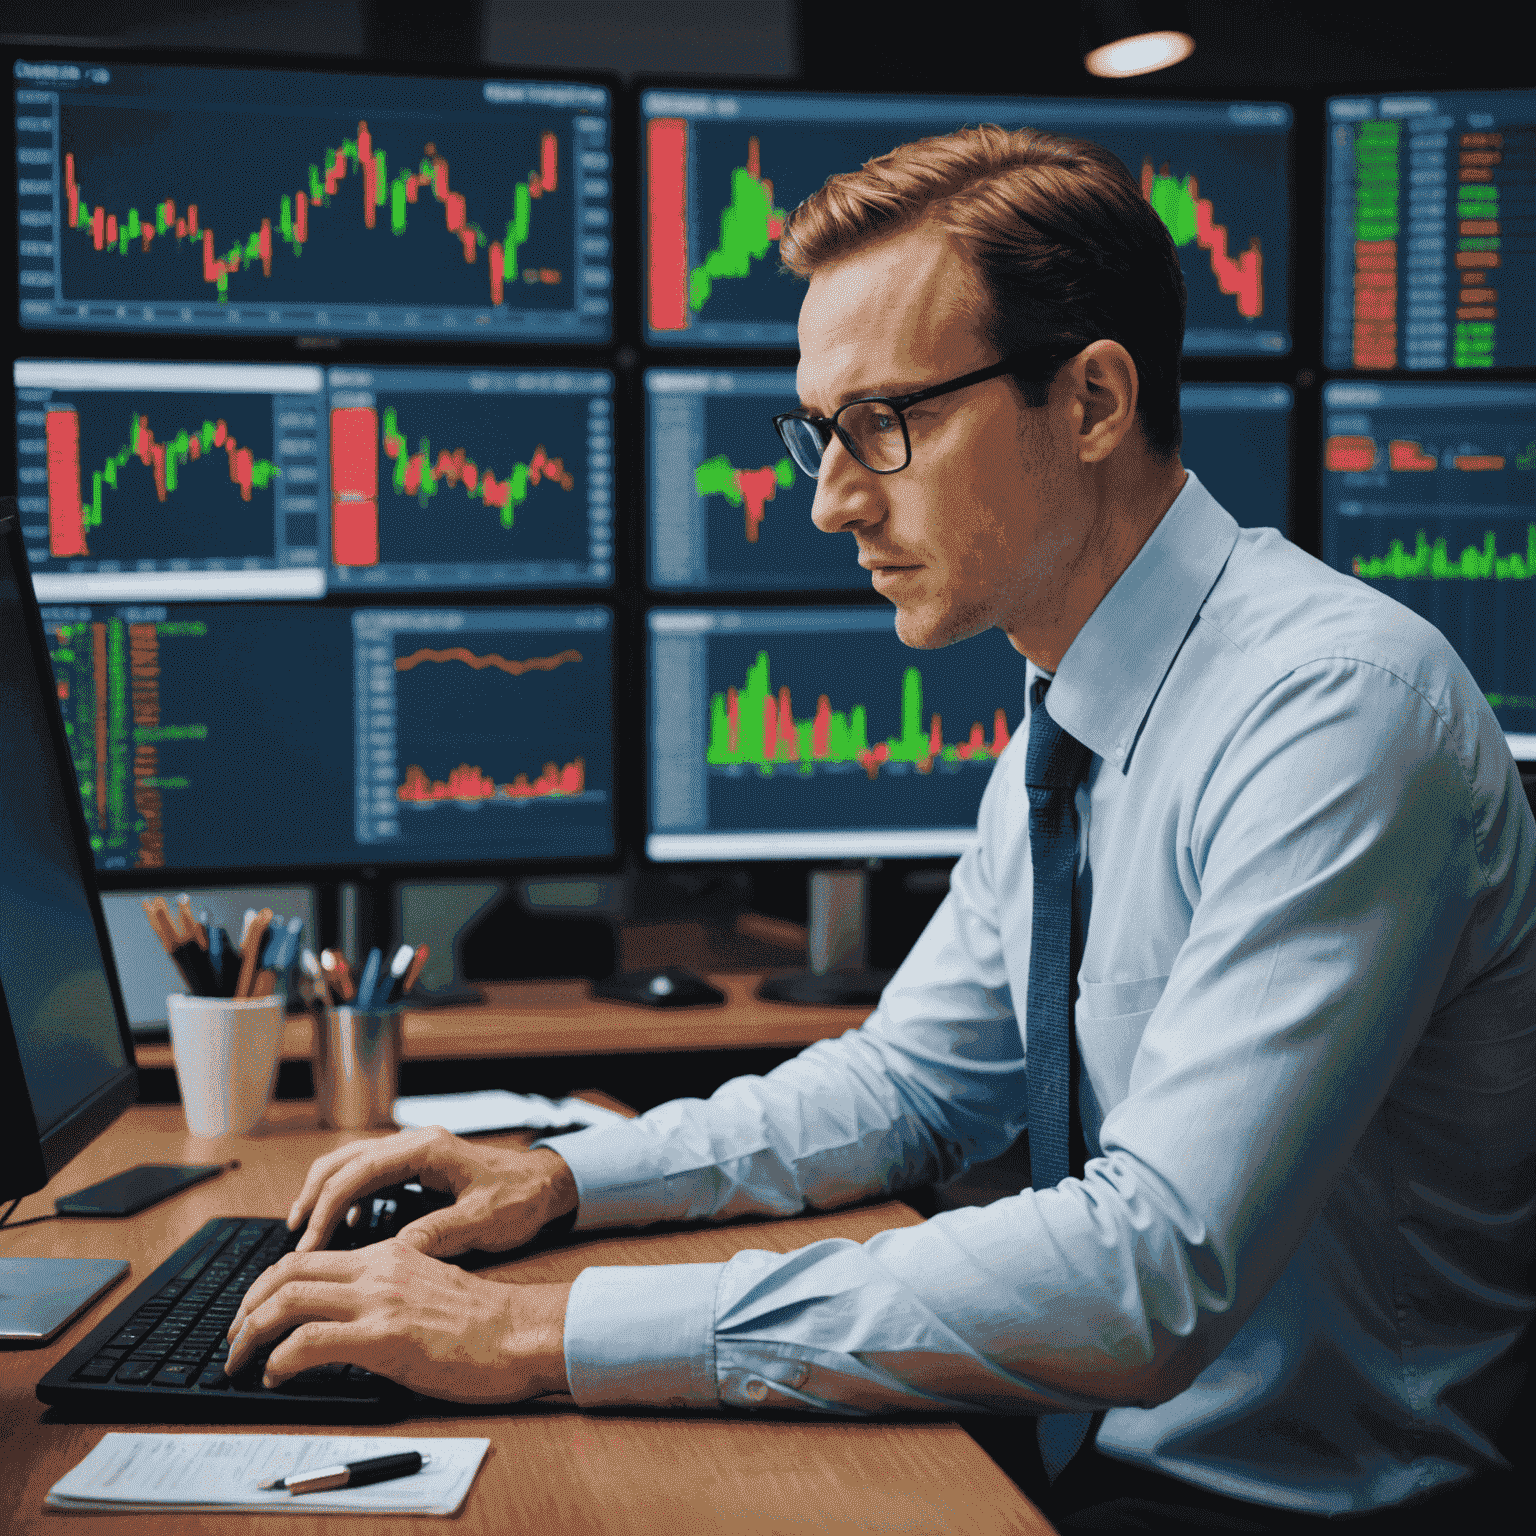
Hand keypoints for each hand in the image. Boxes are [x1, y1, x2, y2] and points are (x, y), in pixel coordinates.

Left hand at [225, 1240, 571, 1401]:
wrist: (519, 1332)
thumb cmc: (483, 1322)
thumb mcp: (427, 1289)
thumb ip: (386, 1293)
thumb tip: (347, 1321)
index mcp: (388, 1253)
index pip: (308, 1258)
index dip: (267, 1285)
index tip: (253, 1314)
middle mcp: (377, 1268)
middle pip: (285, 1272)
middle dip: (246, 1308)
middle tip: (233, 1339)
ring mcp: (379, 1300)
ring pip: (287, 1301)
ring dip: (250, 1334)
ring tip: (240, 1361)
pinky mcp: (382, 1337)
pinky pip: (309, 1342)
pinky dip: (279, 1360)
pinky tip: (275, 1376)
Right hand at [287, 1125, 577, 1257]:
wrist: (547, 1184)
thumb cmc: (521, 1199)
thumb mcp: (483, 1222)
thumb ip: (440, 1233)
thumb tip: (394, 1251)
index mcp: (428, 1150)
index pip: (360, 1172)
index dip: (328, 1207)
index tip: (308, 1242)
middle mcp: (416, 1143)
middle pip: (346, 1160)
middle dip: (315, 1195)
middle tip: (294, 1237)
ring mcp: (416, 1152)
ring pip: (353, 1164)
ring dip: (326, 1194)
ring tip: (306, 1232)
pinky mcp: (418, 1166)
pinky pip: (370, 1176)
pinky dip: (349, 1197)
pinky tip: (348, 1226)